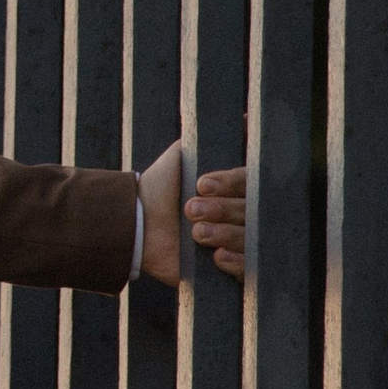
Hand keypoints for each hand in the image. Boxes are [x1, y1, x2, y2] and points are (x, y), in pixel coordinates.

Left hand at [138, 140, 248, 282]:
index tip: (201, 184)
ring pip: (249, 239)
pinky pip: (248, 270)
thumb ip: (209, 137)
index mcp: (235, 190)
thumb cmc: (160, 187)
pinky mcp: (228, 271)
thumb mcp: (182, 156)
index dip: (230, 184)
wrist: (135, 224)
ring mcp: (236, 243)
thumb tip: (246, 117)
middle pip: (252, 212)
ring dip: (224, 233)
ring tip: (195, 232)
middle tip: (190, 209)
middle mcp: (240, 216)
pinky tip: (216, 256)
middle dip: (222, 210)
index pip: (249, 183)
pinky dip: (235, 262)